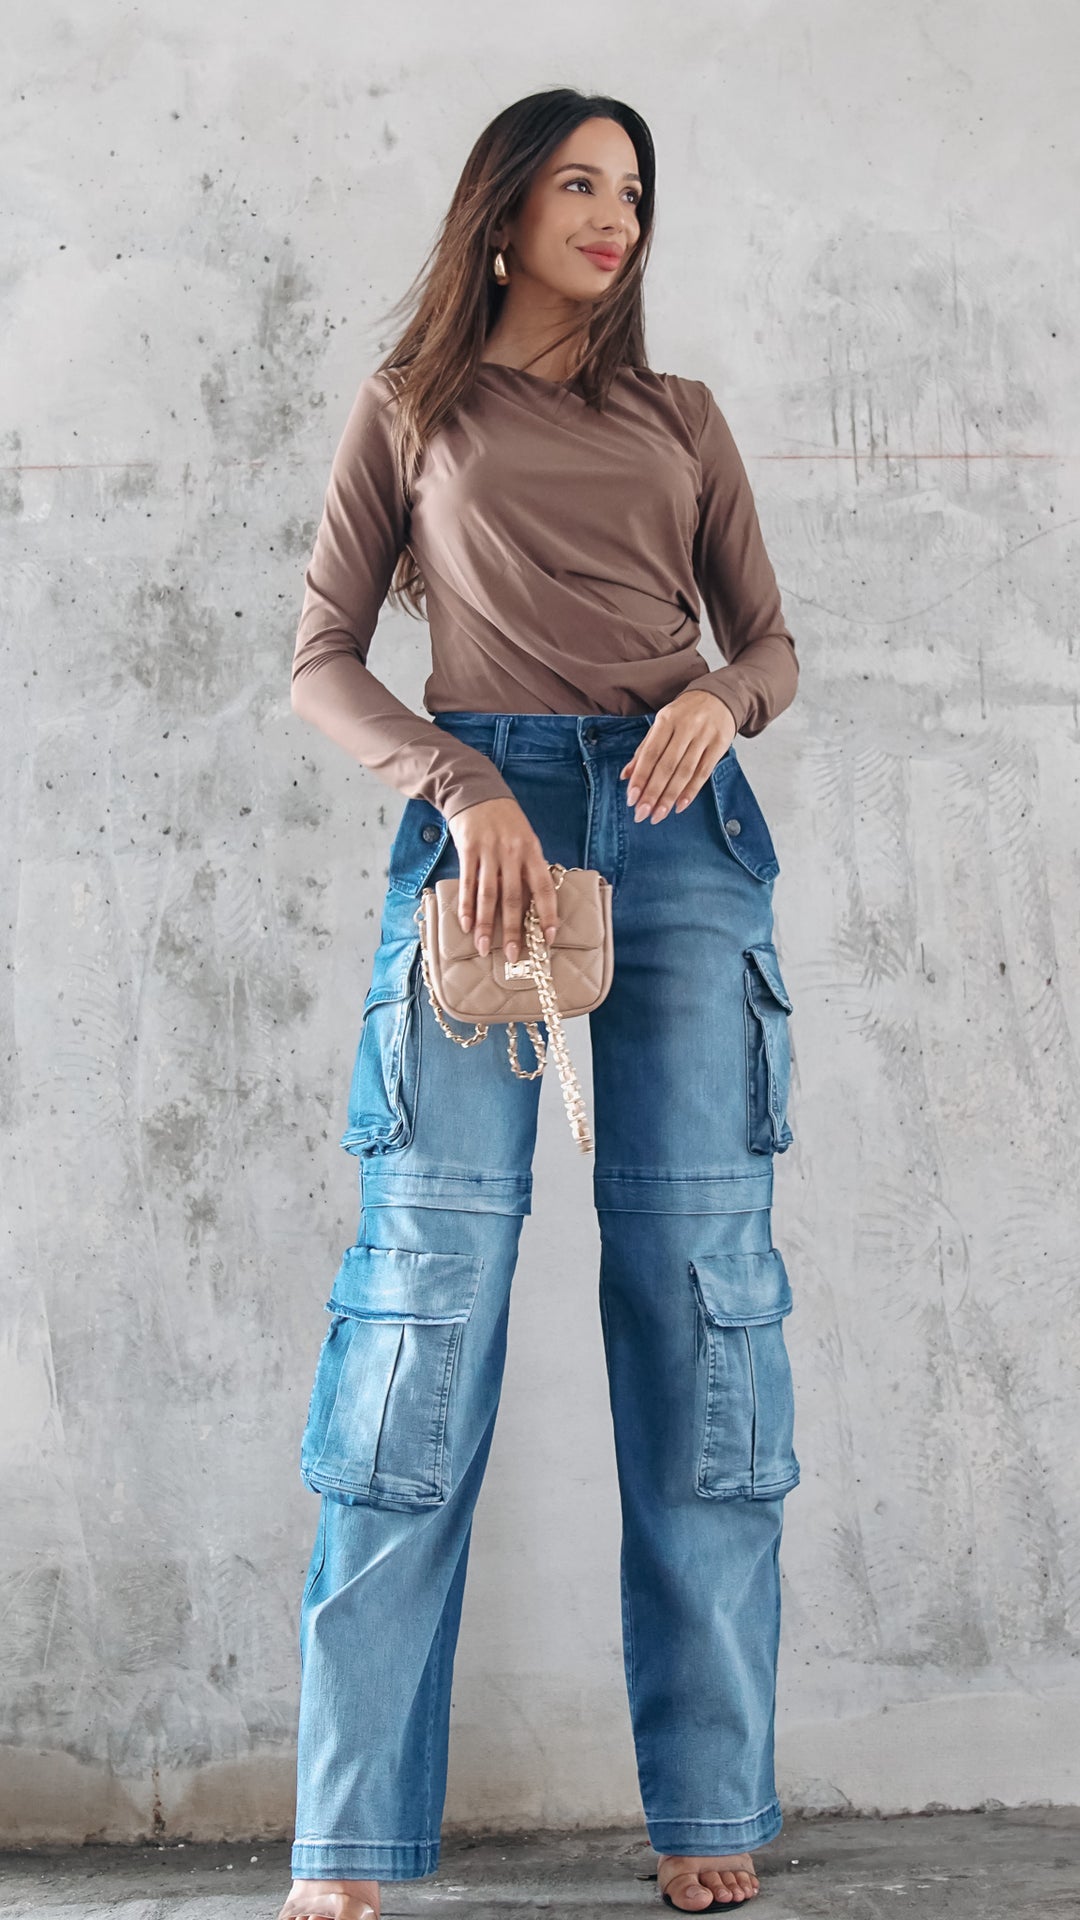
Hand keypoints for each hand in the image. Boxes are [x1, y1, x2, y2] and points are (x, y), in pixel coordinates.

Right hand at [447, 796, 560, 964]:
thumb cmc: (505, 820)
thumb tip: (531, 904)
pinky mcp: (468, 850)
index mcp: (532, 851)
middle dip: (513, 929)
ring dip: (486, 924)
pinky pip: (468, 883)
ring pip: (489, 895)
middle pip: (514, 897)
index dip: (547, 914)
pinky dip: (467, 906)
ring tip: (484, 947)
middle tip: (513, 955)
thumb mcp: (525, 839)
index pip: (544, 888)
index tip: (548, 938)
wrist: (478, 792)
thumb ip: (527, 868)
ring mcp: (489, 852)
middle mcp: (513, 853)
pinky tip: (467, 924)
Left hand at [619, 689, 737, 822]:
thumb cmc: (685, 714)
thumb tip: (626, 776)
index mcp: (666, 720)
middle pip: (667, 766)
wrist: (720, 697)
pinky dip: (691, 792)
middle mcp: (685, 728)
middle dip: (653, 793)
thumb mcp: (662, 724)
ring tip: (658, 815)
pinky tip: (679, 806)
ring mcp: (704, 737)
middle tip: (642, 814)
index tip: (631, 799)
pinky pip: (703, 773)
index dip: (640, 778)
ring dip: (670, 797)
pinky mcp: (719, 746)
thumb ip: (644, 750)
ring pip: (684, 772)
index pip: (650, 754)